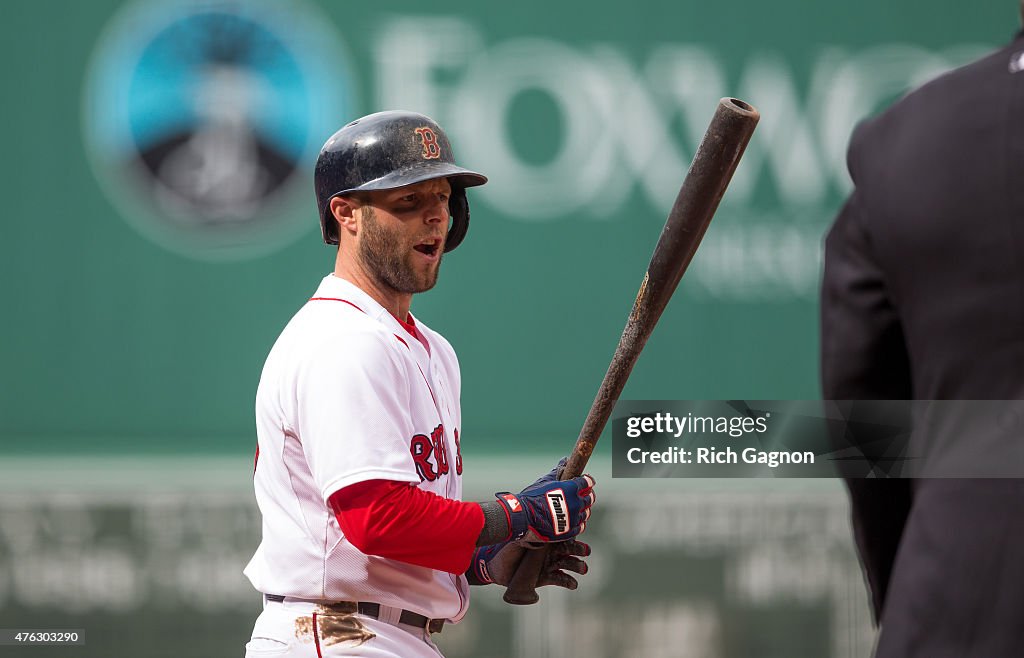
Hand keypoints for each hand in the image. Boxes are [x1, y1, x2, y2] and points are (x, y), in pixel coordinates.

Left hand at [469, 539, 590, 588]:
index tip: (578, 534)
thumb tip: (536, 535)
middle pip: (569, 548)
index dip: (571, 533)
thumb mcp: (515, 541)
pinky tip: (573, 583)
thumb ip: (526, 537)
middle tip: (586, 551)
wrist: (495, 569)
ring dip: (577, 566)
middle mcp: (550, 549)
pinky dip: (569, 581)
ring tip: (583, 569)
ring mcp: (549, 564)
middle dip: (579, 549)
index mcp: (544, 537)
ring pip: (568, 564)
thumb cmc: (504, 550)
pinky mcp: (546, 577)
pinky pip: (561, 579)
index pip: (561, 534)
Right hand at [494, 473, 595, 542]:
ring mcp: (573, 519)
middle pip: (589, 498)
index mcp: (570, 489)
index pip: (587, 482)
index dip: (587, 481)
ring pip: (586, 513)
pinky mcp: (568, 531)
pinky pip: (580, 527)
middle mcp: (575, 504)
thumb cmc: (532, 498)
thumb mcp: (545, 481)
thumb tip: (564, 461)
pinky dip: (579, 523)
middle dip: (587, 495)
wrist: (524, 517)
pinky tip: (575, 521)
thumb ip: (557, 471)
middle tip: (584, 494)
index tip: (587, 481)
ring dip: (584, 510)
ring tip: (578, 508)